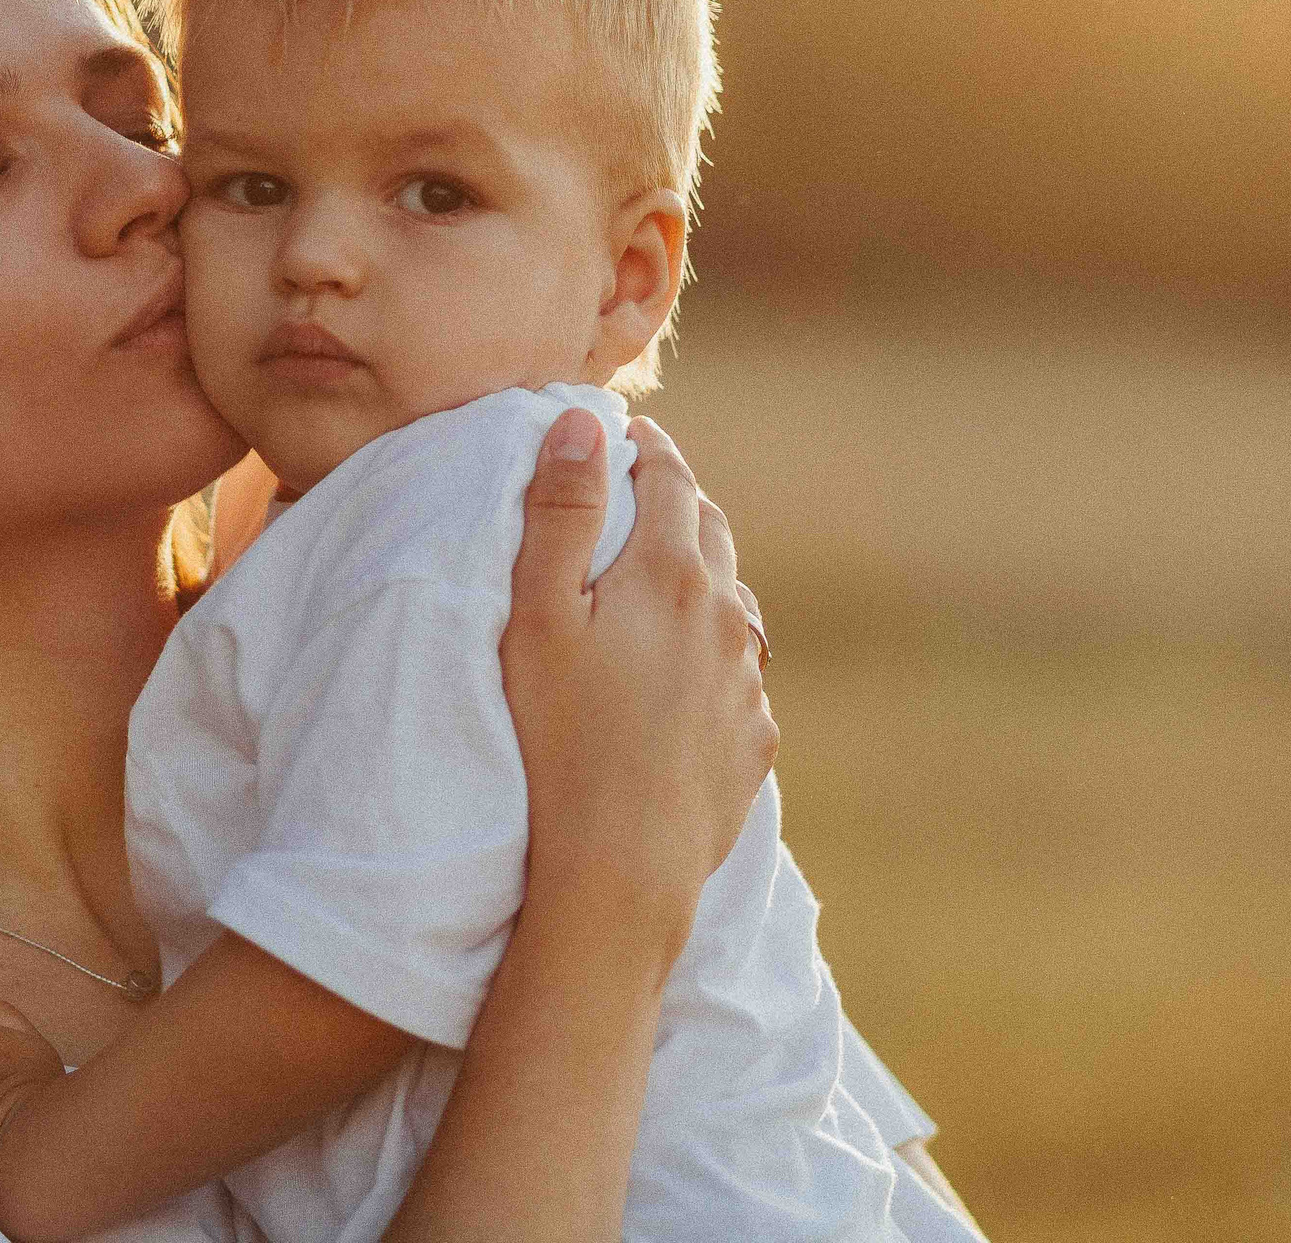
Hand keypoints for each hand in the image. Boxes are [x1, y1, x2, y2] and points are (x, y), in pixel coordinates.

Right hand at [498, 410, 776, 961]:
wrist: (620, 868)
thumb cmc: (558, 738)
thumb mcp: (536, 615)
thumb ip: (562, 512)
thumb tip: (584, 423)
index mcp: (671, 573)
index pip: (670, 478)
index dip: (645, 448)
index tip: (625, 435)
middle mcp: (725, 616)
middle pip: (710, 532)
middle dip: (677, 503)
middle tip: (640, 496)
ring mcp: (747, 681)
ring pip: (733, 603)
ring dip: (702, 579)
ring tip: (662, 587)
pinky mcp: (754, 739)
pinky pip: (740, 675)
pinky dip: (715, 654)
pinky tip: (684, 677)